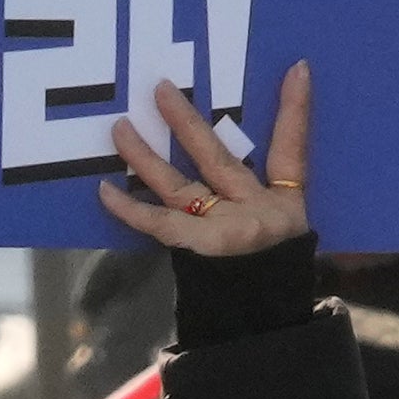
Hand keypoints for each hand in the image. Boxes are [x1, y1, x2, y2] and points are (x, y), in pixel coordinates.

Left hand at [99, 61, 310, 257]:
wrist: (261, 328)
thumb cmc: (269, 275)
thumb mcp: (287, 234)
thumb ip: (276, 184)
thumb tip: (270, 129)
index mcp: (287, 208)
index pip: (292, 150)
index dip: (295, 111)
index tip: (296, 69)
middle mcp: (256, 214)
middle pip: (218, 159)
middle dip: (187, 123)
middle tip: (159, 88)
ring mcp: (224, 233)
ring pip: (179, 186)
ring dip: (146, 156)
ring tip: (117, 128)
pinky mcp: (197, 252)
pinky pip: (157, 226)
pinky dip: (129, 209)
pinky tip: (103, 191)